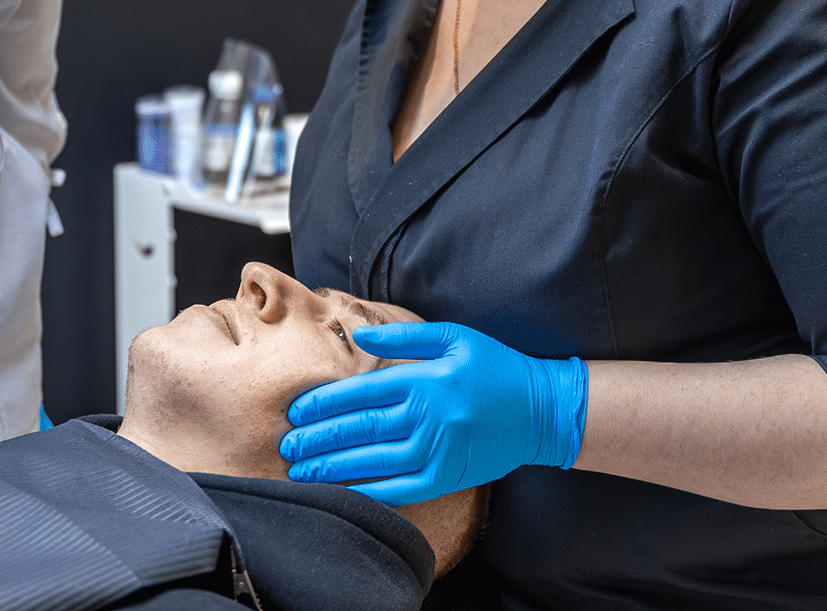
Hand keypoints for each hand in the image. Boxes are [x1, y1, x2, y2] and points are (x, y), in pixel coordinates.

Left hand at [279, 320, 586, 505]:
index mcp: (423, 379)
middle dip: (317, 439)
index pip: (359, 394)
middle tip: (286, 446)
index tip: (296, 412)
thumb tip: (360, 333)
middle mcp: (426, 417)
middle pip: (358, 430)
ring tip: (301, 471)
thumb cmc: (494, 366)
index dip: (323, 404)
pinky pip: (398, 489)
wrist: (540, 410)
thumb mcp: (454, 336)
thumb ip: (405, 335)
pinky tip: (343, 492)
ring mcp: (436, 451)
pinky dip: (367, 492)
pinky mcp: (446, 477)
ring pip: (371, 462)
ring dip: (331, 468)